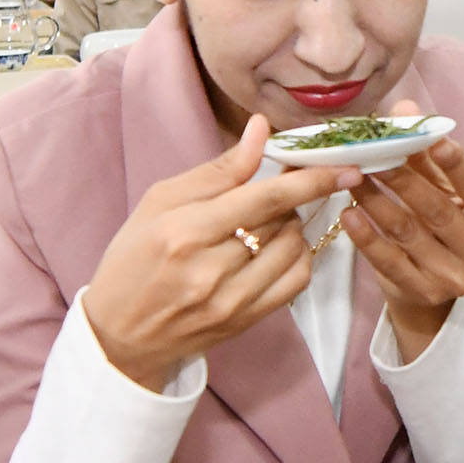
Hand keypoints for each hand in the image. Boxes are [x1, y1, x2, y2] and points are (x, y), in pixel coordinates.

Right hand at [77, 118, 355, 389]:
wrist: (119, 333)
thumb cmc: (133, 258)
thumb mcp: (159, 202)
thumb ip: (217, 170)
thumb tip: (261, 130)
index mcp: (184, 231)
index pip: (264, 199)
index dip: (310, 180)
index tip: (343, 166)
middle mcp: (211, 269)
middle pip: (282, 222)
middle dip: (293, 198)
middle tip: (280, 189)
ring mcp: (231, 300)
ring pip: (293, 250)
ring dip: (293, 227)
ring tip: (268, 221)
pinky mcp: (244, 321)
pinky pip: (294, 283)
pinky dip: (299, 258)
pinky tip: (280, 248)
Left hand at [344, 139, 463, 356]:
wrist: (433, 280)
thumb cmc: (445, 222)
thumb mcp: (446, 188)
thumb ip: (429, 152)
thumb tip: (406, 108)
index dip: (458, 164)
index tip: (434, 139)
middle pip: (440, 210)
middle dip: (405, 178)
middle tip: (375, 153)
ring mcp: (456, 280)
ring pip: (409, 232)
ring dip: (377, 200)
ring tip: (353, 176)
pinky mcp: (424, 293)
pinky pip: (389, 261)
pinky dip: (367, 237)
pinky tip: (348, 214)